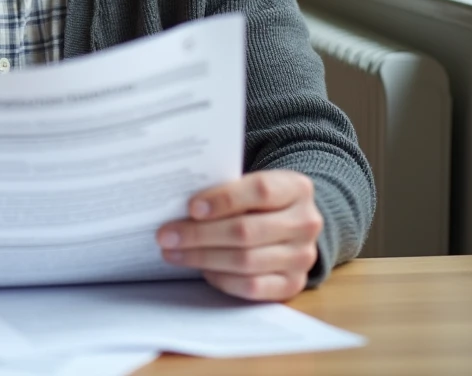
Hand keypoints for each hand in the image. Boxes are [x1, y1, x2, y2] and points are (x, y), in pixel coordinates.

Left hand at [156, 170, 322, 301]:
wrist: (291, 224)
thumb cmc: (257, 200)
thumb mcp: (249, 184)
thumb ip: (224, 190)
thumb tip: (177, 206)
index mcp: (296, 188)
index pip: (260, 190)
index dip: (223, 199)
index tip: (191, 208)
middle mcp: (306, 223)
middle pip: (246, 231)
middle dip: (199, 234)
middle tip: (166, 235)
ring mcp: (302, 257)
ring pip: (245, 261)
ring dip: (202, 258)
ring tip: (172, 252)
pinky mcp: (293, 284)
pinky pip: (251, 286)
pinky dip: (221, 278)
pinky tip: (201, 269)